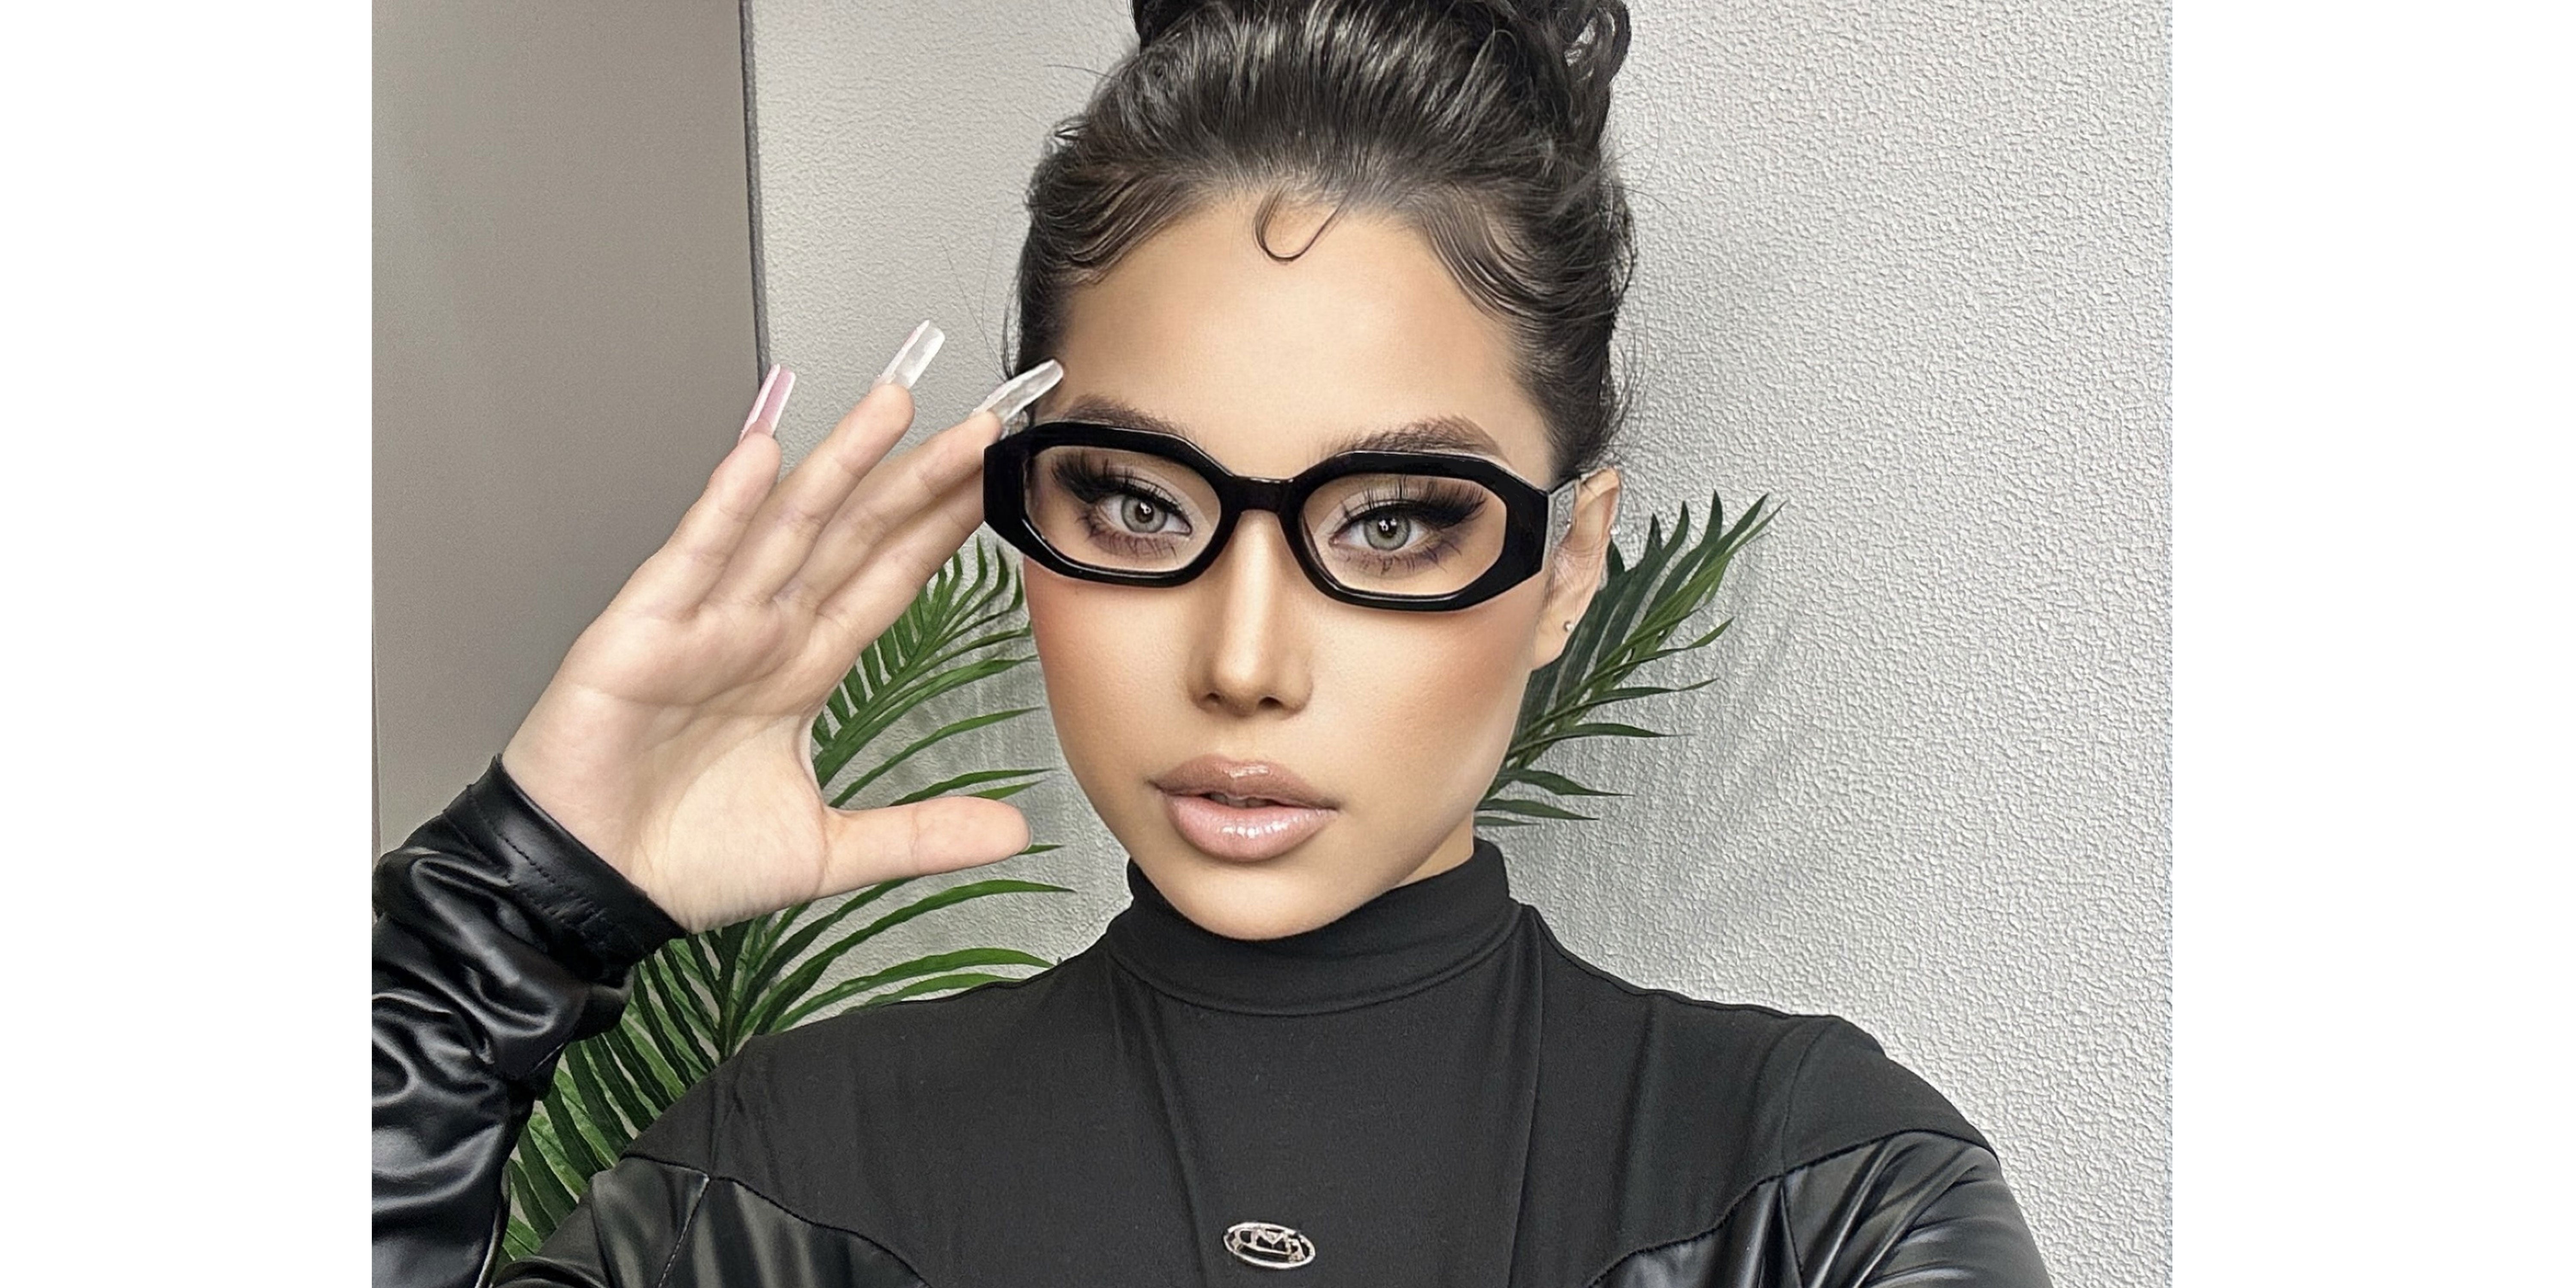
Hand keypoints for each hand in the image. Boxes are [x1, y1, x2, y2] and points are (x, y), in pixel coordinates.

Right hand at [499, 331, 1060, 931]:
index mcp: (802, 669)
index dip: (941, 530)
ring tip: (892, 408)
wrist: (593, 893)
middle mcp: (759, 632)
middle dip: (914, 481)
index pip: (889, 580)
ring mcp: (704, 625)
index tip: (993, 483)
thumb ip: (920, 834)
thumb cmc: (683, 861)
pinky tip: (761, 454)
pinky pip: (692, 557)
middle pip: (853, 538)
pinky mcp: (640, 632)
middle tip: (978, 428)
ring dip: (837, 464)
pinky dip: (724, 505)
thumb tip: (1010, 832)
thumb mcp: (828, 852)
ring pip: (785, 527)